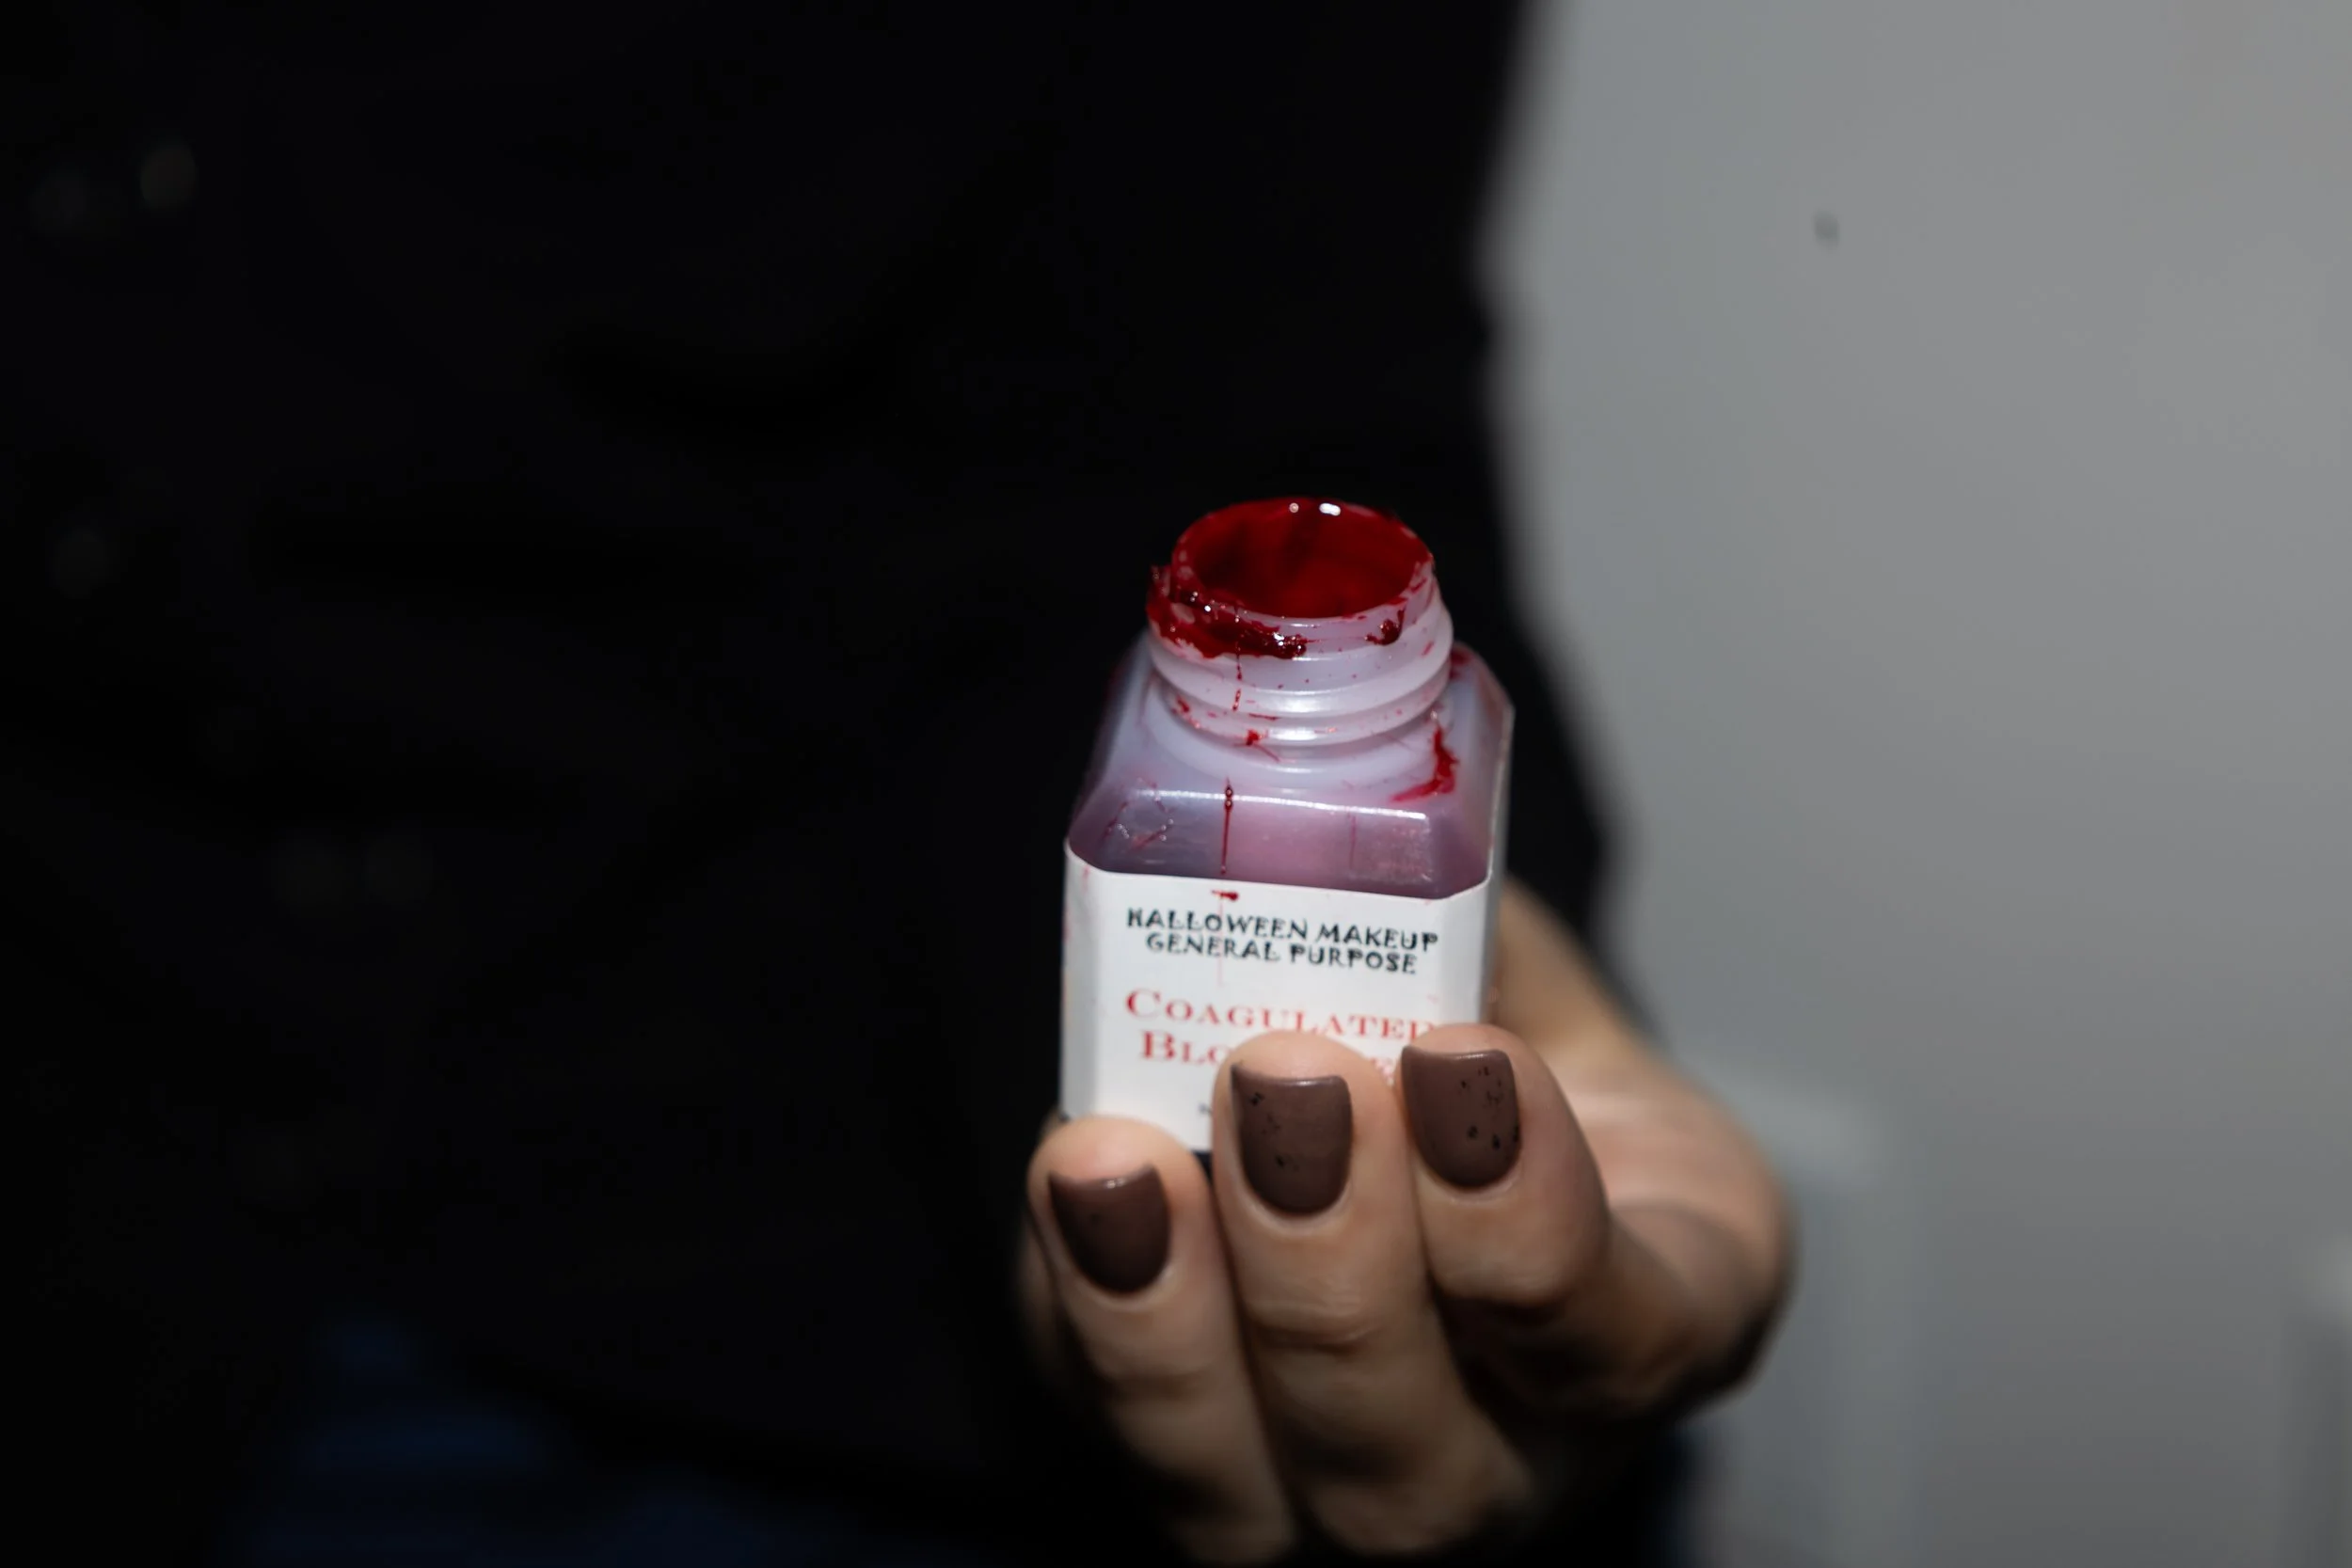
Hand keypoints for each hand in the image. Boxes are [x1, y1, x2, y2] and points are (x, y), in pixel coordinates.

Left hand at [1018, 882, 1791, 1561]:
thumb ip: (1464, 934)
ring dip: (1168, 1314)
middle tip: (1286, 1078)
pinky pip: (1114, 1423)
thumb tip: (1341, 838)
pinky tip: (1075, 1179)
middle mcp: (1501, 1463)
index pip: (1617, 1341)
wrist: (1419, 1125)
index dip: (1528, 1219)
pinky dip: (1081, 1305)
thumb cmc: (1494, 1050)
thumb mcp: (1528, 979)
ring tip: (1118, 1155)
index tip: (1457, 1055)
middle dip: (1334, 1267)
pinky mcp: (1182, 1458)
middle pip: (1419, 1467)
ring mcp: (1327, 1490)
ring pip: (1240, 1488)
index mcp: (1648, 1331)